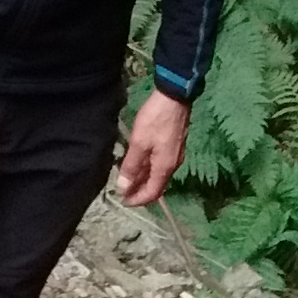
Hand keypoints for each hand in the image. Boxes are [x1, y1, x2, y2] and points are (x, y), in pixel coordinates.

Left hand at [116, 91, 189, 205]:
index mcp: (164, 167)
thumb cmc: (156, 119)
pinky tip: (138, 164)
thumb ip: (131, 167)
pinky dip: (148, 169)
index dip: (137, 200)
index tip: (123, 200)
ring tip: (127, 179)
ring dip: (143, 180)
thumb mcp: (139, 143)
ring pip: (158, 175)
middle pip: (156, 186)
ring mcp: (174, 155)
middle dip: (139, 191)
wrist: (174, 96)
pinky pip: (160, 165)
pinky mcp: (173, 146)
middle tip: (123, 191)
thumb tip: (123, 188)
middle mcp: (172, 165)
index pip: (152, 193)